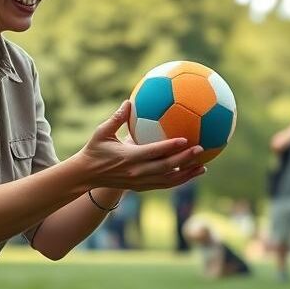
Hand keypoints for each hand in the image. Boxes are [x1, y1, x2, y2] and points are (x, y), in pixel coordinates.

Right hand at [75, 101, 205, 191]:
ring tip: (203, 167)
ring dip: (187, 174)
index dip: (171, 146)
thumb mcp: (102, 132)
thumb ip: (117, 118)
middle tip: (201, 150)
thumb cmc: (94, 150)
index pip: (154, 152)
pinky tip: (190, 173)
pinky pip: (164, 185)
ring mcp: (140, 182)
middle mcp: (137, 172)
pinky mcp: (141, 188)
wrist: (85, 176)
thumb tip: (129, 101)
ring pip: (168, 180)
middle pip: (166, 167)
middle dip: (185, 160)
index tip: (186, 139)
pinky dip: (178, 180)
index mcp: (129, 157)